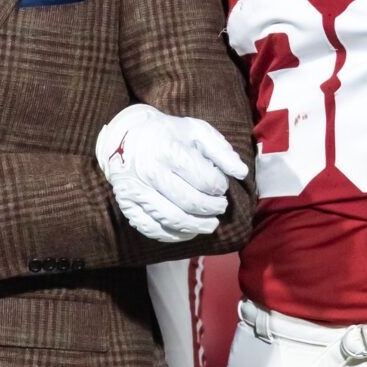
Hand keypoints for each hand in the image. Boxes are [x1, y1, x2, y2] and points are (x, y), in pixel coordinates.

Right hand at [96, 104, 247, 243]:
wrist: (126, 136)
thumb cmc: (167, 134)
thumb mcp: (195, 131)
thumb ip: (221, 150)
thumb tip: (241, 173)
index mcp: (168, 150)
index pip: (204, 179)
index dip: (220, 187)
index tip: (221, 186)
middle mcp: (149, 171)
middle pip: (190, 202)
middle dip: (212, 208)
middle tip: (220, 206)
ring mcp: (136, 190)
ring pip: (172, 219)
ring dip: (197, 226)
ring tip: (210, 224)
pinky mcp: (127, 204)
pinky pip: (152, 228)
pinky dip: (173, 235)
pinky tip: (187, 230)